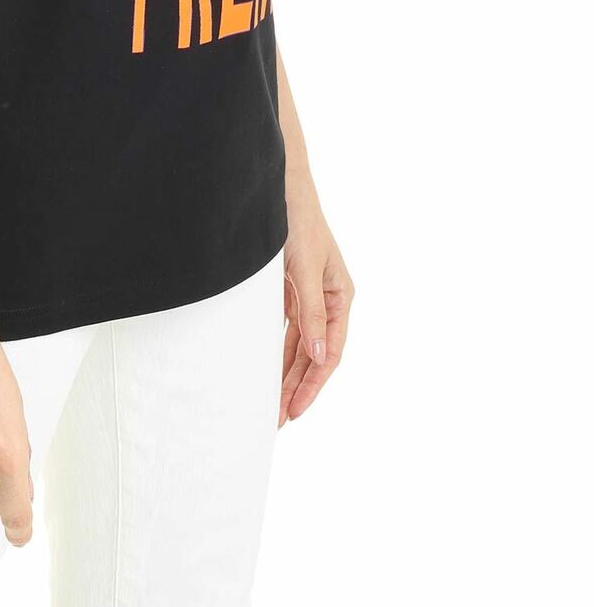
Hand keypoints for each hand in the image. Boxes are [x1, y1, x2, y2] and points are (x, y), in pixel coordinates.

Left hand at [280, 182, 353, 425]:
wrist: (279, 187)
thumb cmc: (297, 221)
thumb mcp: (305, 268)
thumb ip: (311, 312)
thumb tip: (320, 358)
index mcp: (341, 297)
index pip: (330, 353)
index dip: (313, 384)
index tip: (295, 410)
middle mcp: (327, 301)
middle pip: (313, 355)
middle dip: (297, 387)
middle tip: (278, 419)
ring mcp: (307, 297)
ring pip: (299, 346)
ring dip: (286, 375)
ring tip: (272, 405)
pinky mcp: (288, 291)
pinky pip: (285, 330)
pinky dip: (277, 352)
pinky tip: (266, 371)